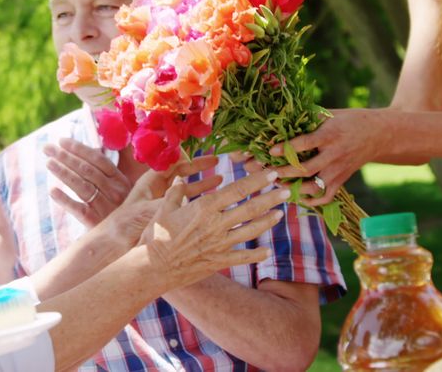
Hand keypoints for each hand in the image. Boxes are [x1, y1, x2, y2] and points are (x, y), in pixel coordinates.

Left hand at [45, 138, 130, 226]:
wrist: (130, 240)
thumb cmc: (122, 212)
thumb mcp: (121, 191)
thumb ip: (105, 175)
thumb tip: (85, 153)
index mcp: (121, 181)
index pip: (98, 160)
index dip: (79, 149)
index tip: (61, 141)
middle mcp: (115, 192)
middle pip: (87, 170)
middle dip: (66, 156)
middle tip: (47, 148)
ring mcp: (106, 208)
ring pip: (82, 186)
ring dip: (64, 173)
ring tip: (48, 163)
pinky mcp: (97, 224)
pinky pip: (79, 210)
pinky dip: (66, 200)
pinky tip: (53, 191)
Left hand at [102, 155, 221, 248]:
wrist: (114, 243)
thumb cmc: (127, 223)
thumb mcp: (150, 210)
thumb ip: (168, 200)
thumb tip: (184, 188)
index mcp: (150, 181)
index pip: (174, 163)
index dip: (191, 159)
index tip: (207, 158)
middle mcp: (156, 188)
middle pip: (180, 173)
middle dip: (198, 168)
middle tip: (216, 163)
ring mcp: (160, 201)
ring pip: (183, 188)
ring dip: (200, 184)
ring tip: (219, 180)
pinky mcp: (164, 215)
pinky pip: (181, 203)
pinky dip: (194, 201)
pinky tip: (208, 202)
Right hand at [142, 169, 288, 289]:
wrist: (154, 268)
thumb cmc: (155, 236)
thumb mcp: (163, 208)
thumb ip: (175, 191)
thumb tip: (179, 177)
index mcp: (205, 207)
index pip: (237, 190)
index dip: (257, 181)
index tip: (272, 174)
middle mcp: (217, 224)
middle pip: (251, 208)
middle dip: (271, 198)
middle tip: (287, 190)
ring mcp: (220, 244)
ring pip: (251, 230)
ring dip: (268, 221)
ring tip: (281, 213)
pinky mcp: (219, 261)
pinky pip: (243, 256)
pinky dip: (256, 254)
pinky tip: (267, 250)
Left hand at [239, 108, 385, 206]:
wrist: (379, 134)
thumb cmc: (348, 120)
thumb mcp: (330, 114)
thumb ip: (308, 119)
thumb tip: (280, 119)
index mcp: (330, 134)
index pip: (307, 143)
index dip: (287, 148)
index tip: (270, 150)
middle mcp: (335, 154)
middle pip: (307, 169)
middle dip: (284, 173)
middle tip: (266, 172)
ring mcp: (339, 170)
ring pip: (315, 186)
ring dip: (294, 188)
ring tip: (277, 184)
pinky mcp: (342, 181)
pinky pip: (326, 197)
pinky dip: (310, 201)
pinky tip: (296, 196)